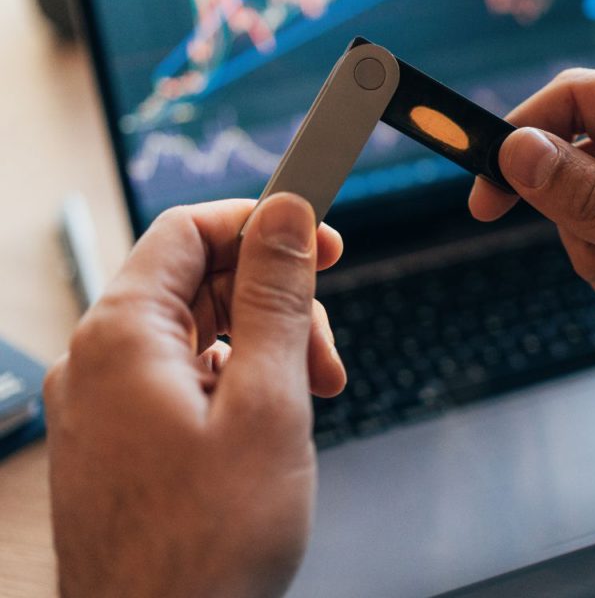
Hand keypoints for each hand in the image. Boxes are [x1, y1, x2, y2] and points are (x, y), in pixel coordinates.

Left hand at [44, 194, 344, 597]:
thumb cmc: (206, 544)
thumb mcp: (268, 404)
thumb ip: (278, 299)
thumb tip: (285, 216)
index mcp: (123, 336)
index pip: (190, 230)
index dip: (262, 226)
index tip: (323, 242)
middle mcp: (101, 362)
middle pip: (199, 284)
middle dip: (278, 306)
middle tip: (326, 357)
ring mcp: (108, 405)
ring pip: (199, 336)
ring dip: (267, 352)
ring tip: (310, 401)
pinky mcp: (124, 442)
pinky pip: (185, 383)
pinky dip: (240, 389)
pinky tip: (273, 428)